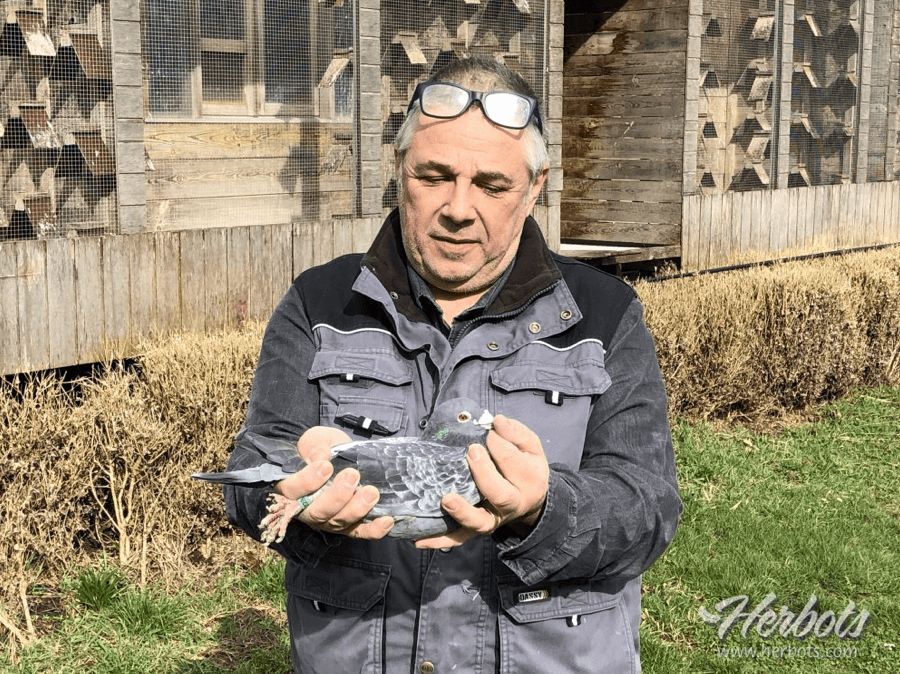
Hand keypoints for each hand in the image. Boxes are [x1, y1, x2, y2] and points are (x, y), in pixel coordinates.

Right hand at [266, 426, 392, 540]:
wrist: (336, 455)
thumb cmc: (321, 449)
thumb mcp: (315, 439)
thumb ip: (315, 446)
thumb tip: (321, 455)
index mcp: (292, 489)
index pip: (292, 491)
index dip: (307, 481)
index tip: (325, 466)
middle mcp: (308, 510)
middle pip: (318, 512)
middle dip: (337, 496)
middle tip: (352, 475)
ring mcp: (329, 520)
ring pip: (340, 522)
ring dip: (357, 509)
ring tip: (372, 492)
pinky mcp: (349, 525)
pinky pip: (360, 532)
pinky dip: (374, 530)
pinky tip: (387, 520)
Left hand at [415, 414, 548, 548]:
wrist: (529, 499)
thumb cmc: (524, 467)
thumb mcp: (529, 447)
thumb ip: (516, 433)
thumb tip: (497, 421)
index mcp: (529, 481)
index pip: (514, 462)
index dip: (499, 445)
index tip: (489, 432)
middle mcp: (512, 504)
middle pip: (501, 495)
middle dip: (484, 473)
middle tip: (472, 451)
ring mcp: (493, 519)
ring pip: (479, 522)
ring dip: (462, 512)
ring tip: (446, 499)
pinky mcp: (476, 528)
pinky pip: (459, 538)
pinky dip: (440, 540)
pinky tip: (419, 540)